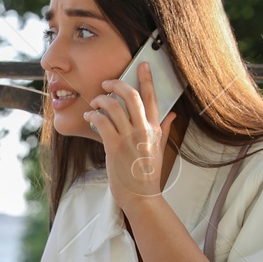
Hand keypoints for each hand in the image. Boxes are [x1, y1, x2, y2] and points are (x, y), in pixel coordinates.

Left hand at [84, 60, 177, 214]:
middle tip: (107, 83)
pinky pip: (102, 122)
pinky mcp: (114, 147)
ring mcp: (129, 138)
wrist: (141, 196)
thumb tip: (173, 114)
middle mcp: (143, 130)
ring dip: (101, 100)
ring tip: (95, 103)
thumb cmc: (147, 174)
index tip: (143, 65)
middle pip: (132, 96)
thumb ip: (164, 129)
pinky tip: (89, 117)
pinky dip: (93, 115)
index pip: (152, 98)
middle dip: (118, 84)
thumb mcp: (159, 149)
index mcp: (155, 129)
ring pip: (114, 106)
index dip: (147, 79)